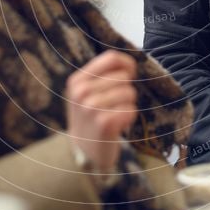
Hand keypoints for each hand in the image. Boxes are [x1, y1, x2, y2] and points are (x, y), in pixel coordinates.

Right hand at [65, 50, 137, 171]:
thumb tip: (130, 65)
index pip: (112, 57)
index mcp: (77, 80)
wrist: (84, 152)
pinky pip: (131, 110)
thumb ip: (104, 75)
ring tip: (114, 115)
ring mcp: (91, 107)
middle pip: (123, 77)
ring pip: (129, 92)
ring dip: (128, 105)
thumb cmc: (91, 117)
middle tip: (114, 106)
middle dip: (125, 90)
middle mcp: (81, 91)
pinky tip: (118, 125)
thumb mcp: (87, 93)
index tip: (129, 76)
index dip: (127, 65)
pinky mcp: (104, 123)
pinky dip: (129, 117)